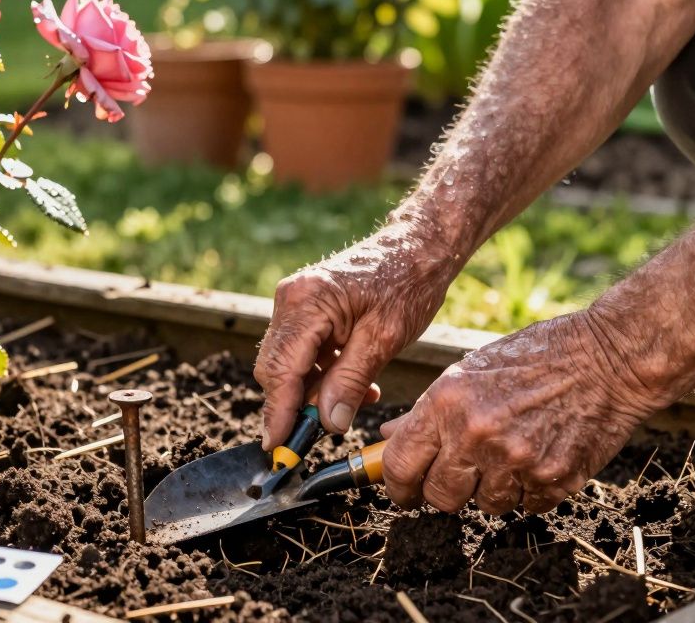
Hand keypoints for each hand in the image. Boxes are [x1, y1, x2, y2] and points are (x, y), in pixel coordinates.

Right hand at [254, 223, 457, 447]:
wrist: (419, 246)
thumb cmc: (408, 283)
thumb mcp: (385, 338)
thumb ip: (351, 381)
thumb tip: (327, 422)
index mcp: (307, 302)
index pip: (280, 369)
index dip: (278, 413)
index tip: (278, 448)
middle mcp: (291, 299)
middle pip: (274, 367)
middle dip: (294, 405)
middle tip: (321, 434)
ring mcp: (295, 301)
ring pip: (287, 363)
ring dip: (313, 391)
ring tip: (354, 404)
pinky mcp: (305, 307)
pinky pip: (301, 351)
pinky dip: (321, 374)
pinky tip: (353, 385)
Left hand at [379, 310, 664, 513]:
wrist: (610, 359)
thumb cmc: (536, 358)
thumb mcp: (469, 372)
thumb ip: (427, 412)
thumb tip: (389, 439)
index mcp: (447, 404)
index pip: (400, 466)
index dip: (396, 485)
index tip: (403, 490)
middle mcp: (476, 436)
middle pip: (438, 497)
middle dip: (442, 491)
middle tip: (456, 475)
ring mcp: (517, 462)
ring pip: (483, 505)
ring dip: (490, 489)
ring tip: (508, 453)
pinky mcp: (554, 481)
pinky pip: (525, 506)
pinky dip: (527, 491)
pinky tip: (538, 457)